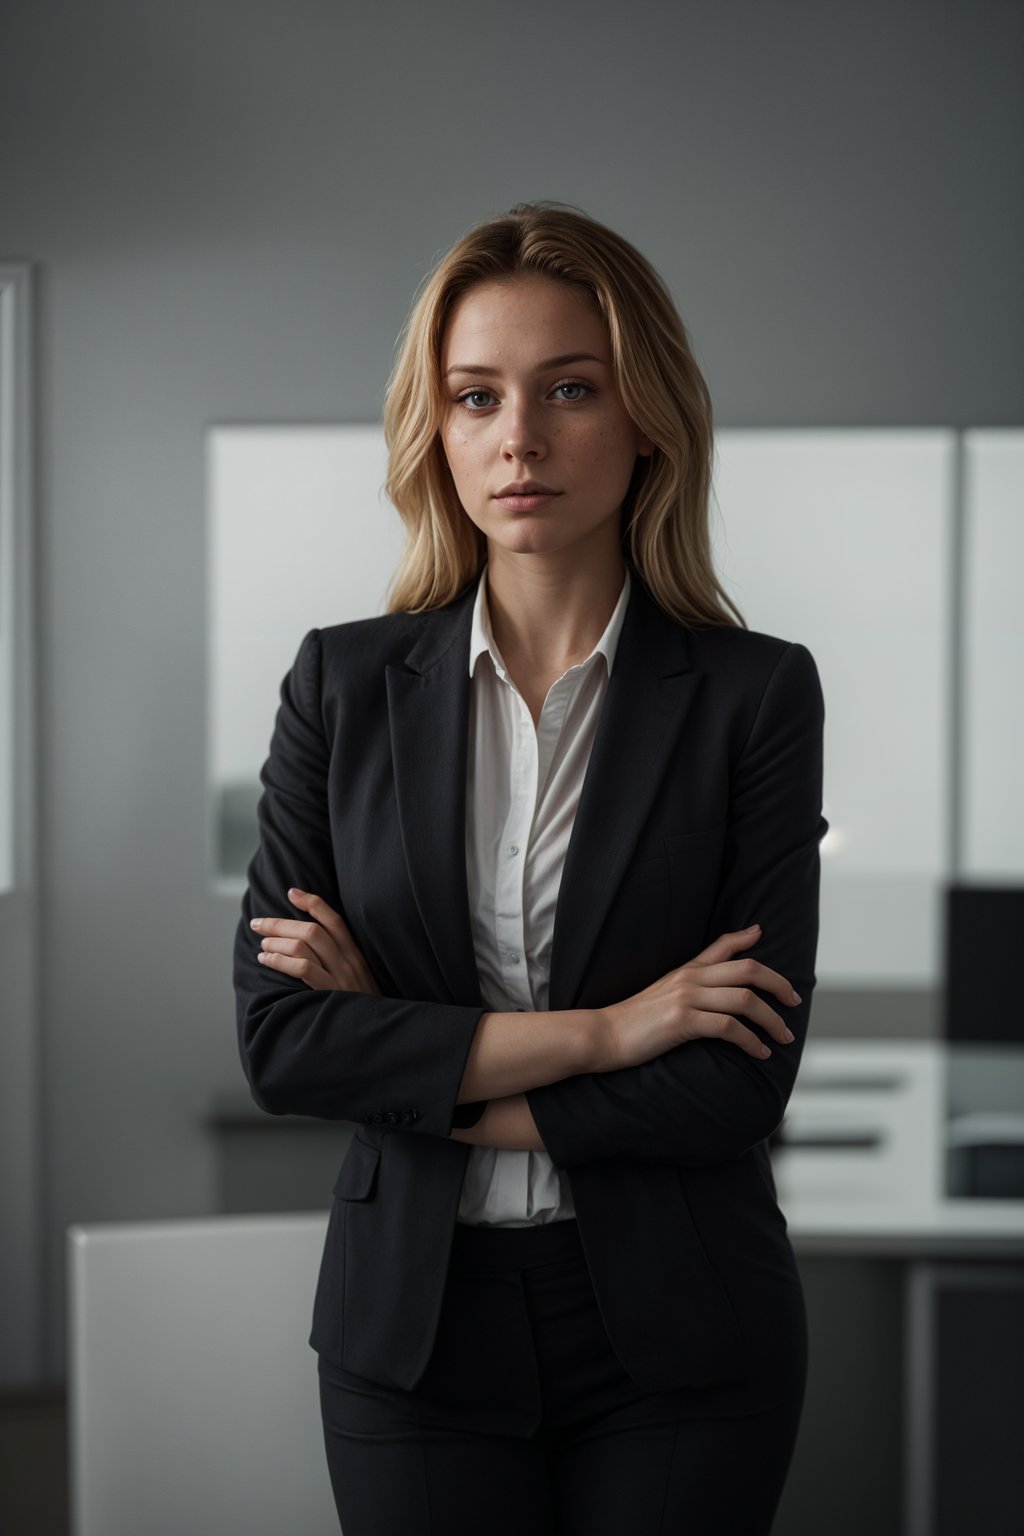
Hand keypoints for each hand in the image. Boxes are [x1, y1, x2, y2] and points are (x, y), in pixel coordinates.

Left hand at [249, 888, 380, 993]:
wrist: (375, 1032)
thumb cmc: (361, 1006)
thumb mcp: (358, 977)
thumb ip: (340, 960)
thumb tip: (307, 943)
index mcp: (355, 953)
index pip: (334, 919)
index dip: (311, 902)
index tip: (291, 893)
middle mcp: (348, 960)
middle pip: (311, 929)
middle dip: (279, 922)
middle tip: (258, 923)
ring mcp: (339, 976)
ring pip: (304, 944)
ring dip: (276, 941)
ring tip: (262, 945)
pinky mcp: (329, 992)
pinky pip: (302, 968)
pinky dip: (279, 960)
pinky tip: (266, 959)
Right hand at [596, 923, 799, 1070]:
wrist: (602, 1035)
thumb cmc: (633, 1022)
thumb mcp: (662, 993)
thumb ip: (688, 986)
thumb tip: (709, 989)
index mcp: (685, 970)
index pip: (722, 946)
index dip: (746, 938)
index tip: (763, 934)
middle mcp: (690, 978)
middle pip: (747, 969)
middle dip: (778, 984)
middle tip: (794, 1002)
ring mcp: (687, 998)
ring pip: (745, 1000)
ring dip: (772, 1020)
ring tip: (784, 1036)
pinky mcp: (683, 1021)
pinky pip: (729, 1027)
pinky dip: (751, 1041)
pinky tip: (760, 1053)